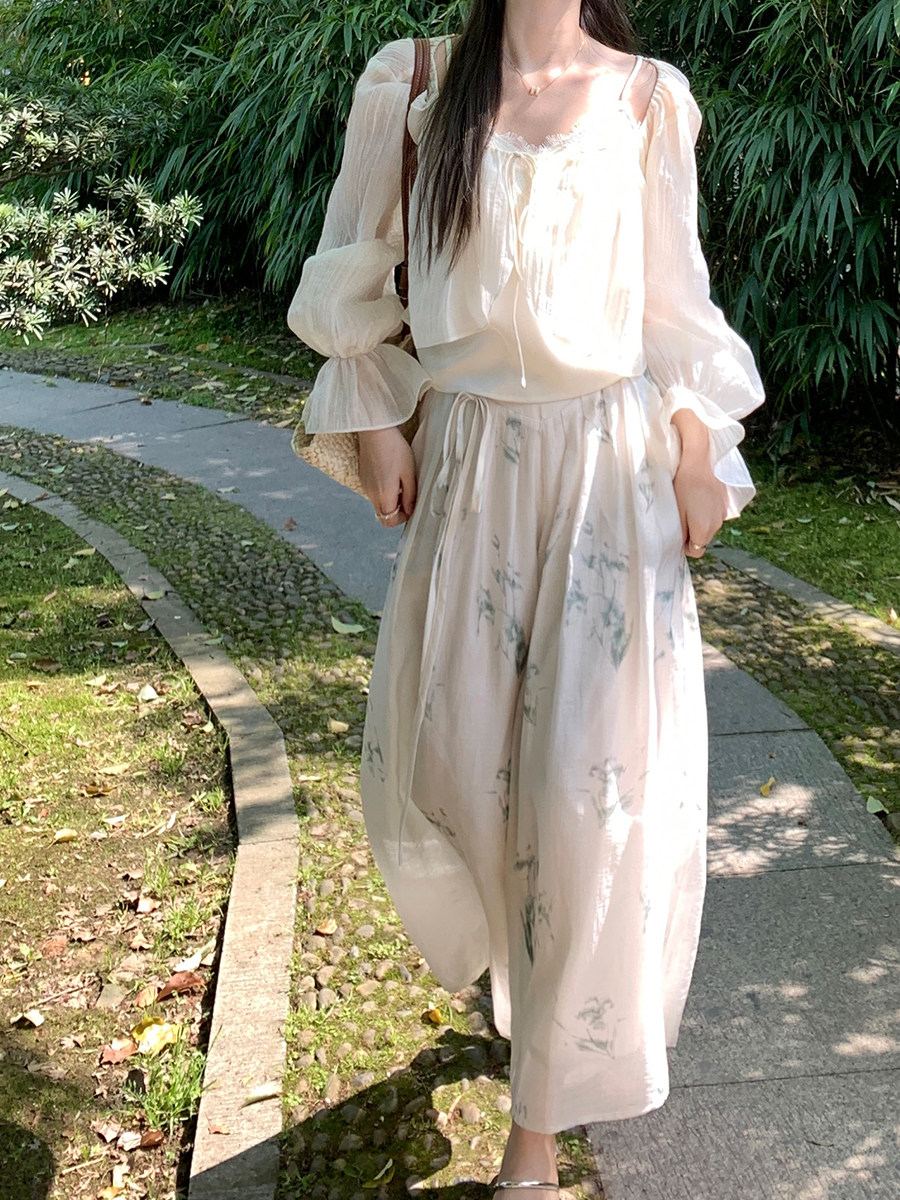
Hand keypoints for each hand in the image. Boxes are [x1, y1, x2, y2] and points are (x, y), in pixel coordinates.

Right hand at [358, 426, 416, 526]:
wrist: (375, 431)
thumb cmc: (394, 449)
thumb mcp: (409, 473)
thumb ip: (410, 495)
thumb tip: (410, 510)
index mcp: (384, 495)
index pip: (389, 521)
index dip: (402, 518)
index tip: (410, 507)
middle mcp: (371, 494)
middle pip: (383, 514)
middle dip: (396, 510)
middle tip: (407, 495)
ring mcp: (365, 486)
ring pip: (378, 503)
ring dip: (390, 499)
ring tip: (399, 481)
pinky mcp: (363, 477)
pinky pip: (373, 491)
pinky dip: (382, 490)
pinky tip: (390, 473)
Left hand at [670, 410, 727, 557]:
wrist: (699, 458)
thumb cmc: (683, 484)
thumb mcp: (675, 510)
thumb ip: (678, 531)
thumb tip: (678, 545)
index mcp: (704, 529)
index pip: (695, 551)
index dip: (683, 545)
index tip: (675, 531)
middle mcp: (717, 523)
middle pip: (703, 539)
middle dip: (691, 532)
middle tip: (679, 515)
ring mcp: (723, 512)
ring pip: (708, 526)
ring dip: (699, 521)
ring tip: (688, 503)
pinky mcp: (725, 500)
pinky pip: (713, 513)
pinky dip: (706, 510)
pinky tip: (698, 496)